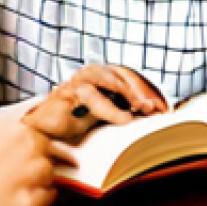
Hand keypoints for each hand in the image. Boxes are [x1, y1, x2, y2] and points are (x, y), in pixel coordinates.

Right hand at [0, 107, 73, 205]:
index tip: (27, 156)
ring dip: (39, 182)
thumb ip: (19, 112)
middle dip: (39, 163)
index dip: (40, 146)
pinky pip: (49, 199)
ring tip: (10, 187)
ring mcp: (31, 176)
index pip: (52, 134)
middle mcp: (31, 148)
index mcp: (23, 128)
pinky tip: (15, 199)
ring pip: (53, 177)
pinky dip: (39, 200)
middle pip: (55, 155)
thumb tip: (44, 101)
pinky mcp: (28, 204)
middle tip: (12, 174)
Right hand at [23, 65, 167, 139]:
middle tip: (154, 108)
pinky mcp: (68, 91)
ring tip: (142, 109)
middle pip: (122, 75)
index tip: (161, 107)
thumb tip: (150, 113)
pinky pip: (93, 96)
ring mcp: (79, 80)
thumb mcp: (105, 115)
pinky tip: (124, 119)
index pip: (128, 76)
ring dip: (129, 94)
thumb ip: (123, 110)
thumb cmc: (74, 122)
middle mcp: (91, 73)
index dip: (145, 89)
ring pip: (109, 80)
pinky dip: (111, 109)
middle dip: (141, 91)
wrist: (45, 131)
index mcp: (101, 75)